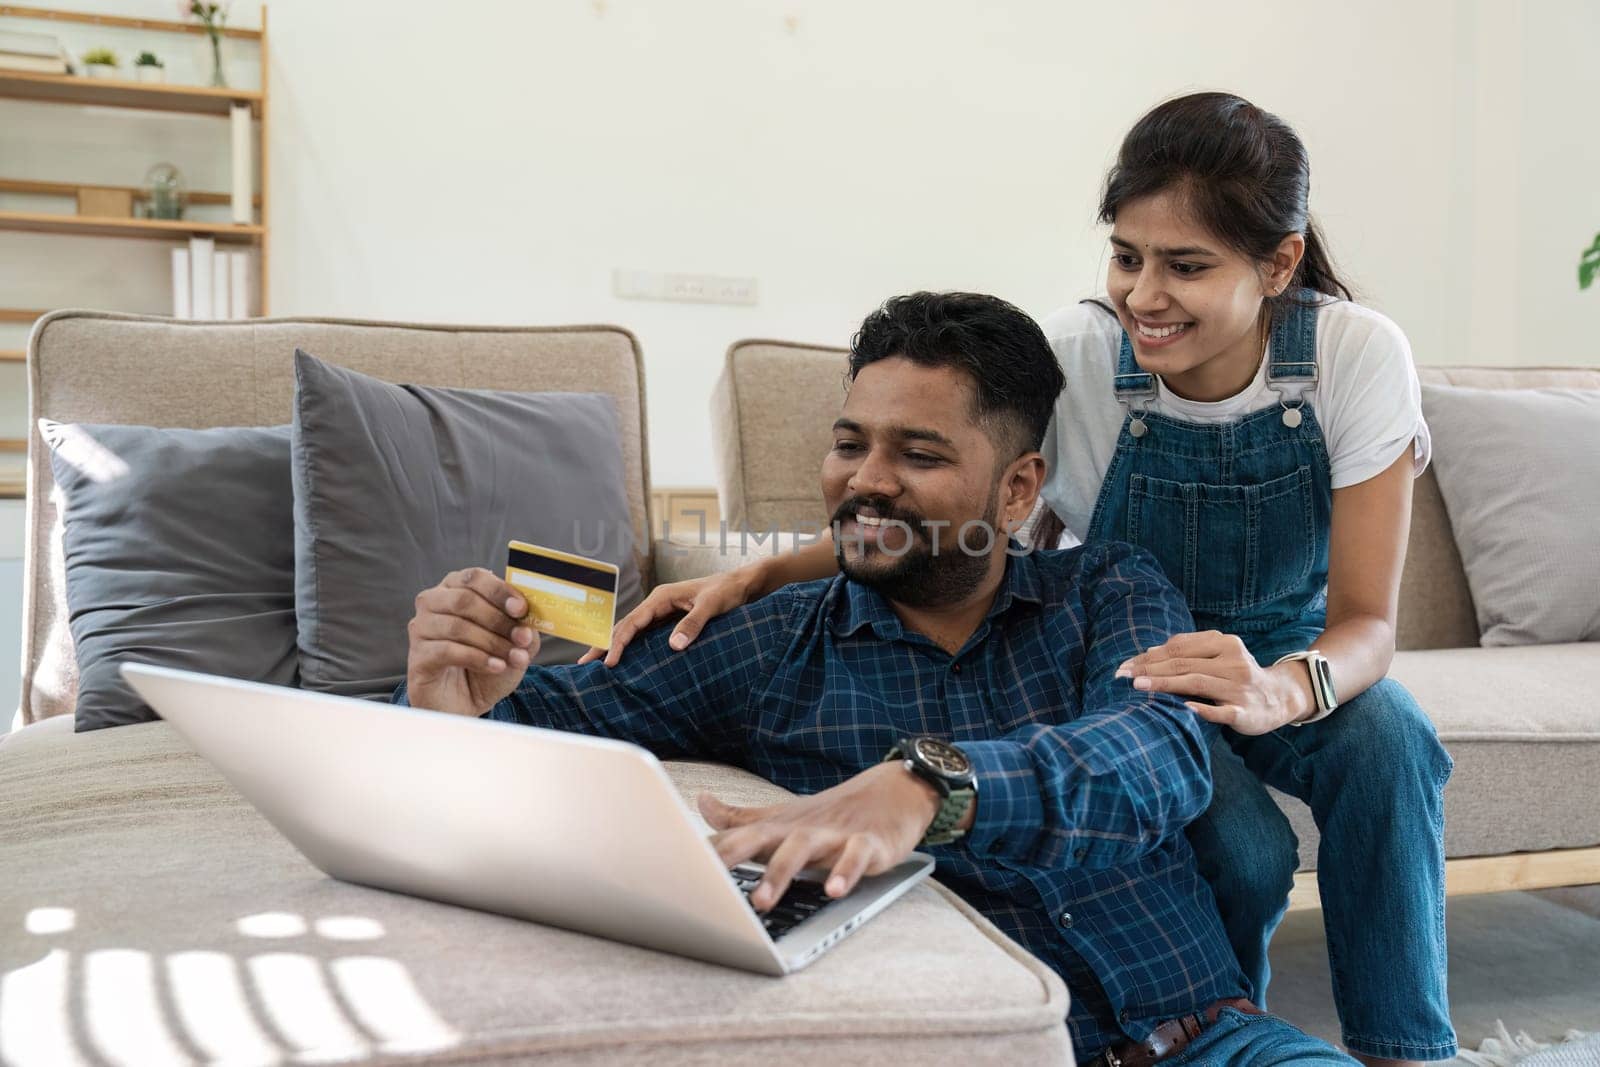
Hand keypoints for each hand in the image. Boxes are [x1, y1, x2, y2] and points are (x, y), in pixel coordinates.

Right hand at [406, 567, 539, 716]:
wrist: (465, 703)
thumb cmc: (486, 665)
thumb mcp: (514, 645)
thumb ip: (523, 631)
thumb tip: (526, 627)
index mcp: (456, 589)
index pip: (475, 577)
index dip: (500, 591)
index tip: (521, 609)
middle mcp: (433, 603)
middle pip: (464, 599)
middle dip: (498, 620)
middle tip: (520, 639)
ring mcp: (421, 629)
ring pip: (456, 626)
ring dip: (491, 642)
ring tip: (511, 657)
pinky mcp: (417, 656)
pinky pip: (447, 651)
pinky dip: (477, 658)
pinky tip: (495, 666)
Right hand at [577, 566, 762, 666]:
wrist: (741, 585)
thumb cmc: (726, 592)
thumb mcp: (711, 606)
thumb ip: (693, 624)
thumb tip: (674, 646)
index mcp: (661, 597)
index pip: (632, 623)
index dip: (618, 643)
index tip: (609, 662)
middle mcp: (657, 604)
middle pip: (625, 626)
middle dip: (604, 644)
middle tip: (585, 664)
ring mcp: (662, 612)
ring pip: (632, 631)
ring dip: (614, 646)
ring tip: (598, 664)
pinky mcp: (669, 620)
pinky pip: (645, 635)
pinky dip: (632, 646)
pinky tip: (626, 660)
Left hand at [699, 762, 939, 909]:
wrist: (893, 793)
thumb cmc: (830, 815)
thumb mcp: (783, 817)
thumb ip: (740, 819)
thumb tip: (700, 803)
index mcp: (777, 827)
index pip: (733, 838)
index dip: (702, 854)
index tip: (669, 869)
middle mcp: (800, 829)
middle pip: (760, 840)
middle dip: (731, 860)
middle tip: (703, 884)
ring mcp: (833, 835)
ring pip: (802, 850)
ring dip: (780, 874)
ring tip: (762, 901)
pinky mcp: (868, 844)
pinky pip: (855, 858)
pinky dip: (845, 872)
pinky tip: (834, 891)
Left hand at [1116, 630, 1310, 734]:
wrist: (1278, 697)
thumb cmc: (1237, 675)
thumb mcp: (1217, 655)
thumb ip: (1187, 651)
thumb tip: (1148, 652)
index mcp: (1224, 643)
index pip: (1179, 648)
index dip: (1149, 656)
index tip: (1124, 665)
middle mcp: (1233, 662)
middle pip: (1184, 664)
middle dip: (1149, 669)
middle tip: (1122, 675)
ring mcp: (1240, 687)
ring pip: (1197, 682)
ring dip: (1165, 684)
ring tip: (1139, 686)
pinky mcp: (1245, 711)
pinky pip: (1221, 710)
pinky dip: (1203, 709)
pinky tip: (1184, 708)